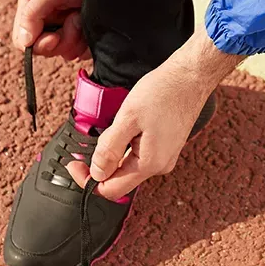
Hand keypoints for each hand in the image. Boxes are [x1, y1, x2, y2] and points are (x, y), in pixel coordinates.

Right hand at [11, 0, 86, 60]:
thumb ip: (33, 13)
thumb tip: (23, 42)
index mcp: (31, 5)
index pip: (23, 38)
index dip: (38, 44)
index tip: (54, 38)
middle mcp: (45, 18)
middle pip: (44, 48)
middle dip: (62, 39)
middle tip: (75, 21)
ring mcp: (64, 27)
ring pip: (64, 51)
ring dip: (76, 39)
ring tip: (83, 16)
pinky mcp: (81, 33)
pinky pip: (80, 51)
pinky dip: (87, 43)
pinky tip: (91, 26)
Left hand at [69, 33, 242, 198]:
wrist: (191, 76)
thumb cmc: (163, 92)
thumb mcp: (127, 118)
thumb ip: (109, 149)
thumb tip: (96, 173)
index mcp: (149, 164)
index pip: (110, 189)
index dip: (88, 179)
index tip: (73, 163)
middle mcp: (160, 166)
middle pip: (120, 179)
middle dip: (100, 165)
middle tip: (87, 143)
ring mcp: (166, 157)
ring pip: (129, 166)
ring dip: (114, 154)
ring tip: (112, 128)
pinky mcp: (167, 146)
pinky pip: (140, 156)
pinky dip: (127, 146)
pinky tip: (127, 126)